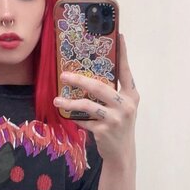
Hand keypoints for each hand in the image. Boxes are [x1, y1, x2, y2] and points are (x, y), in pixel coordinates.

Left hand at [53, 35, 139, 166]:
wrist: (121, 153)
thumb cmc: (118, 125)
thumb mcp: (121, 107)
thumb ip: (112, 93)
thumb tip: (88, 76)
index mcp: (131, 95)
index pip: (126, 71)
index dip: (123, 54)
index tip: (119, 36)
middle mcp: (126, 105)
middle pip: (100, 87)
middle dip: (80, 79)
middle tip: (64, 75)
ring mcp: (115, 119)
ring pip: (88, 105)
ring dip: (70, 101)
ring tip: (57, 99)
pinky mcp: (104, 131)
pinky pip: (84, 120)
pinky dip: (75, 118)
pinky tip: (66, 115)